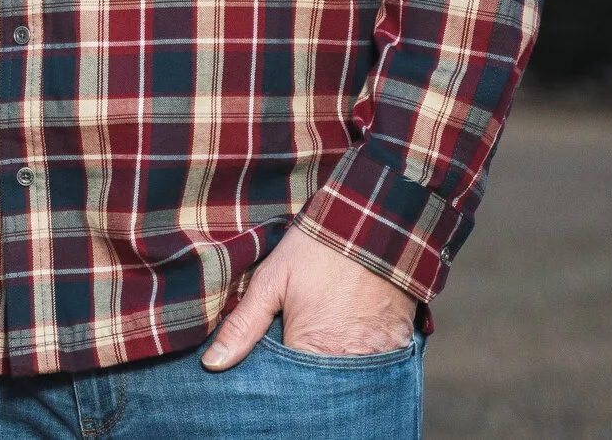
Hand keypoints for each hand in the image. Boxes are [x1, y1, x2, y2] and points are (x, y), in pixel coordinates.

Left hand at [200, 227, 415, 369]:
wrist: (374, 221)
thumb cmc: (317, 249)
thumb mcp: (272, 280)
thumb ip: (243, 325)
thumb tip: (212, 363)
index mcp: (311, 350)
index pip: (288, 387)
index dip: (277, 378)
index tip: (274, 362)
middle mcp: (348, 362)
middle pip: (321, 389)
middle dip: (307, 379)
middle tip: (302, 345)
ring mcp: (379, 356)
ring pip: (350, 380)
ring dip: (337, 370)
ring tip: (327, 341)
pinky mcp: (400, 344)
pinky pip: (381, 367)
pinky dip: (366, 359)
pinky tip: (353, 339)